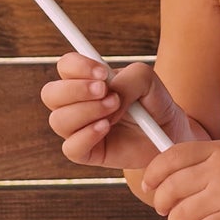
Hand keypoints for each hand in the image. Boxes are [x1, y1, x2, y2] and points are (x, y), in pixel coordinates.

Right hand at [40, 51, 195, 171]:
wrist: (169, 131)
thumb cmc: (154, 101)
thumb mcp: (147, 80)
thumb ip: (127, 80)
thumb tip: (108, 96)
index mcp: (85, 80)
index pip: (65, 67)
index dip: (77, 66)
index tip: (103, 72)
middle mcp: (76, 104)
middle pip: (50, 94)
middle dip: (77, 90)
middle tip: (105, 91)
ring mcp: (78, 130)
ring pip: (58, 120)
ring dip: (87, 111)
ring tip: (115, 108)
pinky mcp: (87, 153)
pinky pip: (70, 148)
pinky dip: (87, 135)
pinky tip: (106, 128)